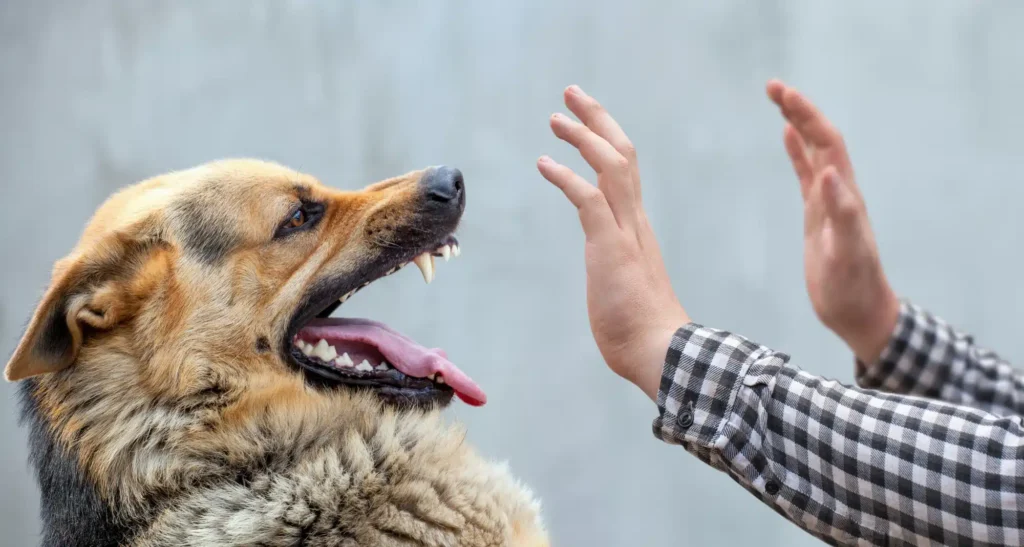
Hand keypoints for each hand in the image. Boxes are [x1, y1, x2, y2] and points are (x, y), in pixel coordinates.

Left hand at [537, 85, 688, 400]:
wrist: (661, 352)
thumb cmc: (642, 331)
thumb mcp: (624, 288)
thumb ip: (617, 271)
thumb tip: (610, 279)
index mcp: (637, 228)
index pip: (625, 171)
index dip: (606, 140)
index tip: (586, 121)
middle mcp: (635, 222)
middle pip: (622, 154)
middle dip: (597, 119)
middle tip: (572, 95)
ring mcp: (625, 233)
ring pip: (611, 166)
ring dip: (583, 136)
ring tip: (556, 117)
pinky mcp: (610, 248)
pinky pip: (589, 200)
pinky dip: (566, 177)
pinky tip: (545, 163)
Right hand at [766, 80, 899, 364]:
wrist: (858, 311)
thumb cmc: (853, 286)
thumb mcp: (847, 252)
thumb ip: (841, 212)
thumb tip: (828, 171)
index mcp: (845, 194)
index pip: (827, 143)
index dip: (807, 116)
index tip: (783, 94)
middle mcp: (838, 191)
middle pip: (819, 138)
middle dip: (799, 110)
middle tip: (772, 87)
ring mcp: (828, 202)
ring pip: (813, 151)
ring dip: (797, 124)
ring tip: (778, 100)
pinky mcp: (817, 215)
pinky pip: (805, 174)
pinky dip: (797, 152)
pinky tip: (787, 138)